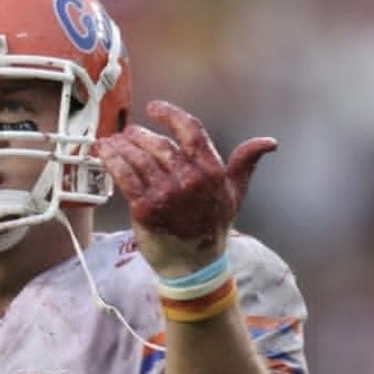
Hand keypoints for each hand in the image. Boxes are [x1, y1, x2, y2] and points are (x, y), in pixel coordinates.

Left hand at [96, 100, 276, 277]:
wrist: (193, 266)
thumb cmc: (212, 228)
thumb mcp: (234, 194)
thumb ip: (246, 163)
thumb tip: (269, 143)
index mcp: (211, 171)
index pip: (190, 130)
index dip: (169, 114)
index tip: (154, 108)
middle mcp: (189, 180)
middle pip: (158, 143)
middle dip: (139, 134)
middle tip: (128, 132)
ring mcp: (166, 194)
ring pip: (138, 158)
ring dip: (121, 145)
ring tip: (112, 141)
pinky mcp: (145, 208)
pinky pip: (124, 176)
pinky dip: (111, 160)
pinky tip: (104, 151)